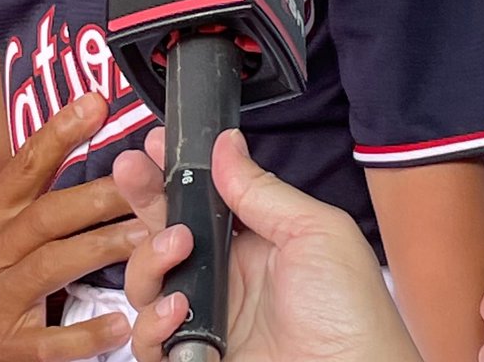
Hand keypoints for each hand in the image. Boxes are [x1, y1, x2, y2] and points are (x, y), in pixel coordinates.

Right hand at [0, 93, 138, 361]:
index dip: (61, 132)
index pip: (26, 164)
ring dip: (103, 249)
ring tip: (150, 237)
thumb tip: (64, 148)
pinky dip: (82, 335)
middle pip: (50, 214)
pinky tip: (119, 323)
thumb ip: (16, 191)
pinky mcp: (4, 344)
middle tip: (150, 180)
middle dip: (101, 195)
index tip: (96, 104)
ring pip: (55, 265)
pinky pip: (47, 341)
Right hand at [116, 128, 421, 361]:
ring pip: (145, 281)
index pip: (199, 197)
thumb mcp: (316, 233)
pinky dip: (152, 322)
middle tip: (131, 170)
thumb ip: (262, 189)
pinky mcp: (193, 358)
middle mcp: (222, 277)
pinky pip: (148, 339)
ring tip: (177, 246)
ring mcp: (205, 319)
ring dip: (149, 257)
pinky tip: (178, 309)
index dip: (172, 170)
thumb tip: (225, 143)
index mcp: (251, 241)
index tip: (153, 144)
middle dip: (142, 196)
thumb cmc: (352, 316)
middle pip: (161, 230)